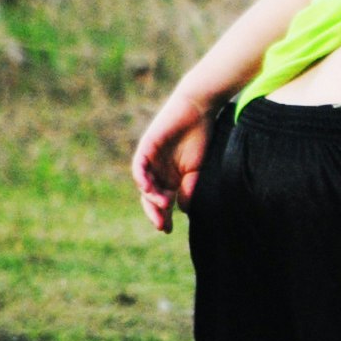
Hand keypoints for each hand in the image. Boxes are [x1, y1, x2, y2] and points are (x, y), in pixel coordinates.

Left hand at [131, 91, 213, 233]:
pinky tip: (150, 190)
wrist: (198, 109)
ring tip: (163, 206)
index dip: (163, 216)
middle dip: (155, 212)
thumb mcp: (197, 170)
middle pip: (150, 196)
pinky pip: (139, 167)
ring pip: (144, 185)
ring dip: (151, 198)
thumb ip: (189, 189)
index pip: (162, 201)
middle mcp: (157, 170)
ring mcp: (150, 160)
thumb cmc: (201, 137)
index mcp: (170, 177)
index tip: (169, 230)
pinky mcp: (146, 148)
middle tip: (163, 225)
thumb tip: (183, 210)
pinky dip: (143, 180)